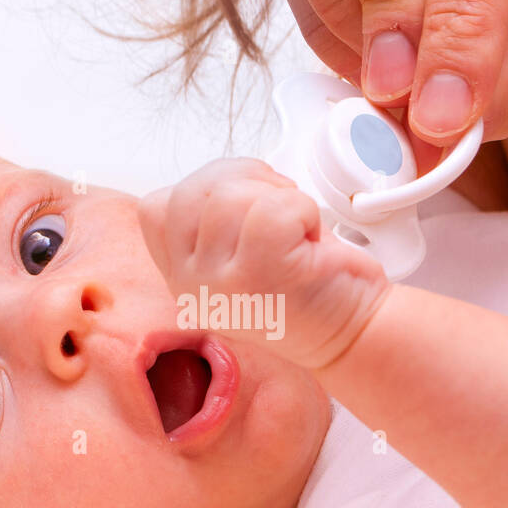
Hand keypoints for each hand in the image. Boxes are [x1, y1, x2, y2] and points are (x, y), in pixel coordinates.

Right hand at [137, 159, 390, 368]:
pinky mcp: (260, 276)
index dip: (204, 187)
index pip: (156, 208)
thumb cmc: (305, 285)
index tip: (243, 207)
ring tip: (297, 229)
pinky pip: (273, 207)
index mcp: (181, 275)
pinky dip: (303, 209)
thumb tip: (223, 175)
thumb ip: (212, 218)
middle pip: (192, 191)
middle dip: (245, 182)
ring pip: (229, 194)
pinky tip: (311, 238)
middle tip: (281, 210)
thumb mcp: (238, 254)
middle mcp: (191, 284)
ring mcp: (221, 283)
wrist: (351, 332)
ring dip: (279, 196)